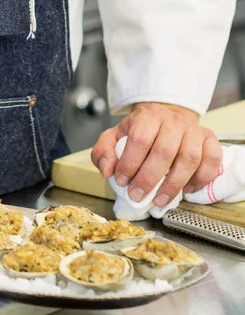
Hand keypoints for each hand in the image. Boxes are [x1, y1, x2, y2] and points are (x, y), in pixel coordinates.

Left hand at [91, 102, 221, 206]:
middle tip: (138, 195)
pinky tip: (187, 189)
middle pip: (164, 151)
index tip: (121, 181)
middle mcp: (173, 120)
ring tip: (159, 199)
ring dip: (174, 184)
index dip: (130, 163)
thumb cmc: (140, 132)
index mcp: (148, 115)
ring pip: (189, 158)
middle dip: (149, 178)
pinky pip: (212, 160)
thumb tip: (107, 170)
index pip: (139, 139)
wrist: (166, 121)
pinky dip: (201, 178)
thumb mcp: (115, 137)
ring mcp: (194, 130)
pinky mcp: (210, 140)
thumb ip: (104, 151)